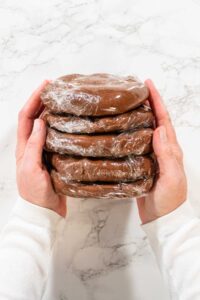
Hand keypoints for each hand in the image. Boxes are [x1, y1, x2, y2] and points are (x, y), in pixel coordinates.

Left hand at [15, 81, 65, 216]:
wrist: (44, 212)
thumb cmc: (34, 192)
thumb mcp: (30, 168)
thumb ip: (34, 145)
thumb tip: (40, 121)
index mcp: (24, 147)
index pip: (26, 117)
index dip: (33, 100)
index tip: (45, 85)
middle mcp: (33, 146)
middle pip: (35, 118)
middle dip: (42, 101)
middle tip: (55, 88)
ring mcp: (44, 151)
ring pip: (47, 126)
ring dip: (52, 112)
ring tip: (63, 100)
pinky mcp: (54, 158)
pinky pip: (58, 138)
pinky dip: (62, 127)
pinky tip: (71, 122)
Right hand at [136, 80, 186, 223]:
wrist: (163, 219)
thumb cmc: (170, 200)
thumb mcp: (171, 178)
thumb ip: (167, 154)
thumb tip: (158, 129)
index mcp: (171, 149)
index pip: (163, 120)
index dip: (157, 101)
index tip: (147, 85)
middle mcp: (162, 149)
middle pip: (155, 120)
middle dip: (148, 103)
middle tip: (134, 90)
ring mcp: (152, 156)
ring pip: (145, 130)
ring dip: (139, 115)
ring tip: (127, 104)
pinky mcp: (143, 164)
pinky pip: (137, 144)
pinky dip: (130, 133)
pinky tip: (122, 130)